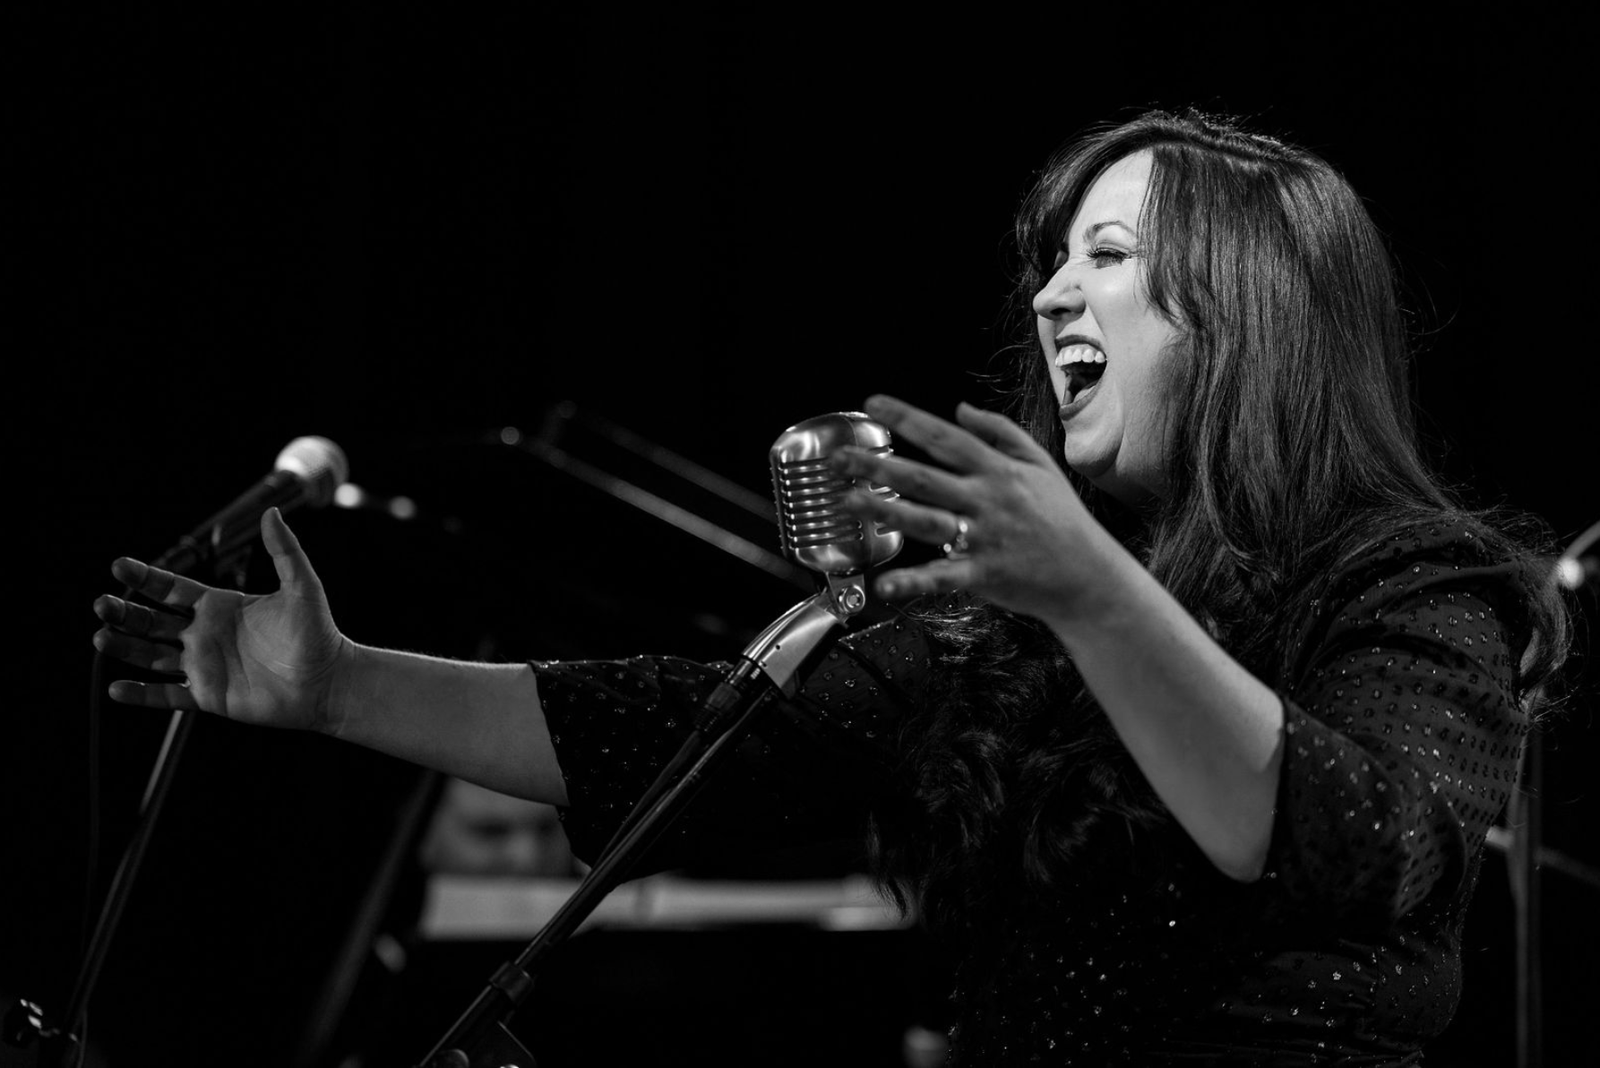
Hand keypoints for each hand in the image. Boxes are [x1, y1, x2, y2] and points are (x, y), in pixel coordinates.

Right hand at [92, 507, 351, 732]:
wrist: (328, 681)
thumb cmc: (318, 633)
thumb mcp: (301, 587)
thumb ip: (284, 551)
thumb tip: (270, 513)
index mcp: (221, 606)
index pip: (172, 589)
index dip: (145, 577)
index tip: (118, 565)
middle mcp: (205, 634)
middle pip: (153, 621)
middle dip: (125, 612)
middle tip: (101, 604)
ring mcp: (204, 665)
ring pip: (151, 655)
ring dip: (125, 646)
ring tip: (100, 637)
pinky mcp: (208, 696)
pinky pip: (167, 695)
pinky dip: (141, 694)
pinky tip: (116, 688)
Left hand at [833, 395, 1123, 627]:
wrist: (1087, 574)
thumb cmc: (1061, 518)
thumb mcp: (1040, 463)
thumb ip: (1000, 431)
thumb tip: (960, 408)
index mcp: (998, 469)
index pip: (944, 437)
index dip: (907, 418)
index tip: (872, 404)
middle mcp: (988, 498)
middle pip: (924, 476)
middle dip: (878, 465)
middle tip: (840, 459)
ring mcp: (984, 536)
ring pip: (927, 520)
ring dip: (886, 511)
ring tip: (850, 502)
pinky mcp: (984, 574)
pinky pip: (942, 576)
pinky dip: (913, 581)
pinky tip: (885, 584)